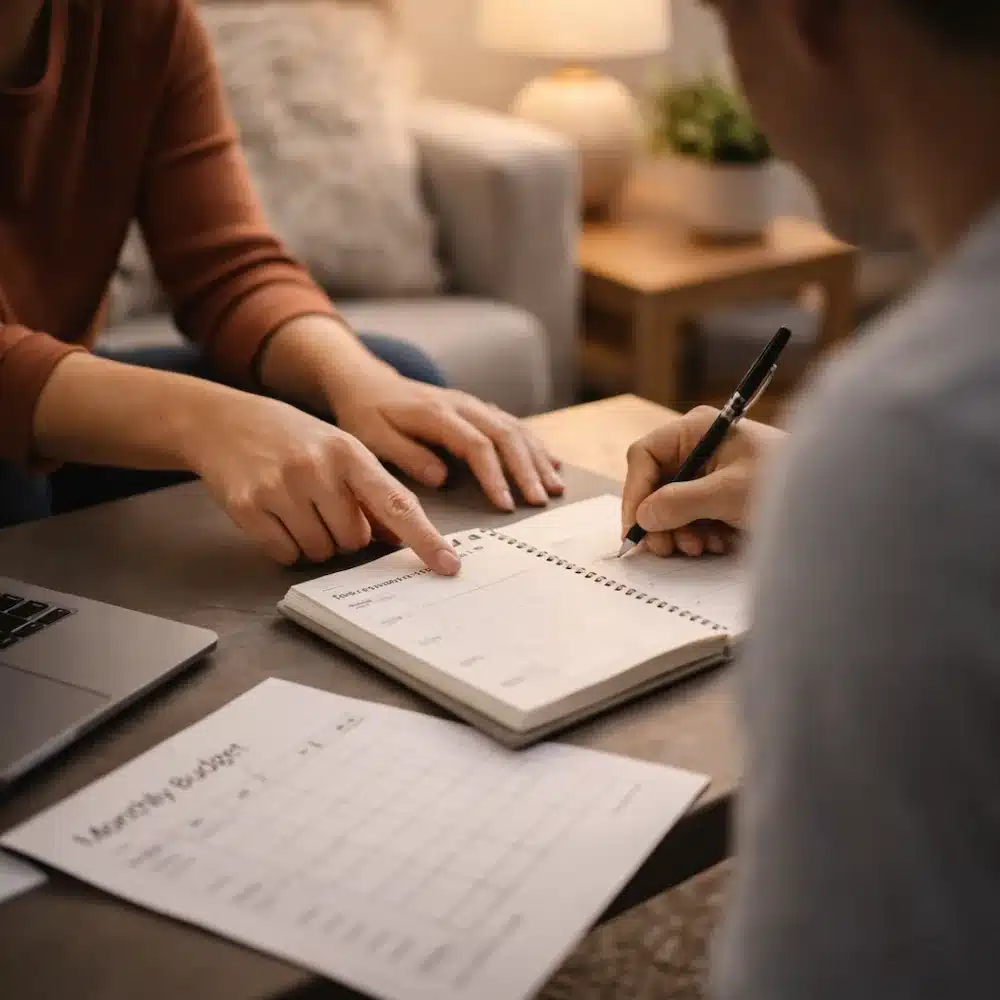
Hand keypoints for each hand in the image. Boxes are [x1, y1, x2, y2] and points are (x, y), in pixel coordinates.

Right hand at [184, 389, 461, 573]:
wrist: (224, 422)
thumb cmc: (294, 440)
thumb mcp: (340, 451)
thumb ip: (372, 491)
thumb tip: (400, 537)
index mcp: (350, 453)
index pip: (397, 504)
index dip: (425, 539)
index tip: (448, 566)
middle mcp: (318, 468)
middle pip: (356, 539)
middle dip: (346, 534)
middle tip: (324, 506)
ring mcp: (281, 488)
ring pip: (321, 551)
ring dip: (315, 541)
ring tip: (298, 506)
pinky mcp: (249, 507)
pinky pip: (286, 554)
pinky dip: (286, 545)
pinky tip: (275, 514)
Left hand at [326, 360, 563, 511]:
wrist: (368, 381)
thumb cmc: (367, 414)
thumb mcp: (373, 437)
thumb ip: (407, 455)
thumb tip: (442, 478)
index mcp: (437, 413)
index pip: (476, 445)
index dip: (494, 476)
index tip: (505, 504)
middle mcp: (462, 405)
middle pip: (505, 436)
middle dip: (526, 471)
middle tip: (540, 501)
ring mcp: (473, 405)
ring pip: (515, 429)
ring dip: (537, 460)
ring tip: (555, 489)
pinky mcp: (478, 409)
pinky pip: (514, 425)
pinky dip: (535, 446)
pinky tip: (552, 464)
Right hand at [622, 406, 784, 557]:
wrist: (834, 500)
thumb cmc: (785, 482)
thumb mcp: (728, 493)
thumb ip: (681, 502)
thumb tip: (644, 516)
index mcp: (697, 430)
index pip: (645, 456)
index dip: (635, 491)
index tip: (636, 527)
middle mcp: (698, 447)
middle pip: (654, 484)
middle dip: (659, 519)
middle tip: (666, 548)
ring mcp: (709, 473)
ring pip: (670, 505)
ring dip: (679, 531)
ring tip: (701, 547)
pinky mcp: (720, 496)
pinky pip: (692, 517)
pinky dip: (698, 534)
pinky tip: (718, 543)